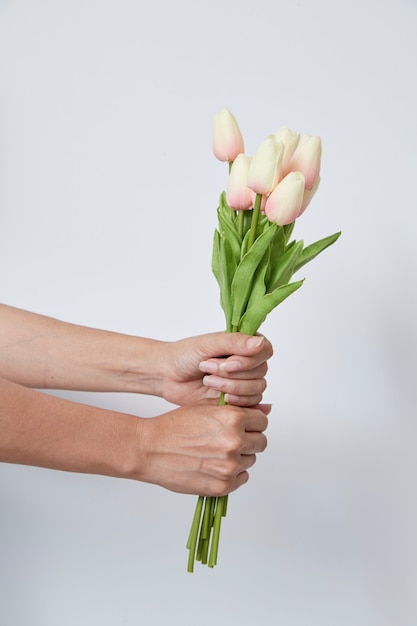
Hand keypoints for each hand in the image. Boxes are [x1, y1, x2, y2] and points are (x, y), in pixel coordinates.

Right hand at [134, 402, 269, 495]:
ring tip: (216, 453)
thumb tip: (267, 407)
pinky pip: (241, 479)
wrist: (150, 449)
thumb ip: (237, 407)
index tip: (243, 425)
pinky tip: (215, 466)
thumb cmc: (174, 426)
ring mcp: (230, 465)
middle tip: (229, 440)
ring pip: (250, 460)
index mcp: (233, 418)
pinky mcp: (223, 486)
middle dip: (249, 440)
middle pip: (260, 442)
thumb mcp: (206, 407)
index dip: (252, 422)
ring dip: (239, 457)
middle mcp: (235, 441)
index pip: (262, 421)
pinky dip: (232, 474)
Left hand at [160, 332, 272, 406]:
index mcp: (244, 344)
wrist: (167, 375)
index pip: (265, 350)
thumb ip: (235, 343)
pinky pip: (251, 404)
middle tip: (207, 369)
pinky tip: (222, 398)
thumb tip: (259, 343)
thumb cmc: (185, 355)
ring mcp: (243, 381)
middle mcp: (247, 362)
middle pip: (260, 373)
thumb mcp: (209, 344)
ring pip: (256, 389)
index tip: (227, 363)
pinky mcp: (238, 399)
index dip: (249, 360)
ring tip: (208, 381)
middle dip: (233, 374)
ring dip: (232, 387)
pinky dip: (237, 402)